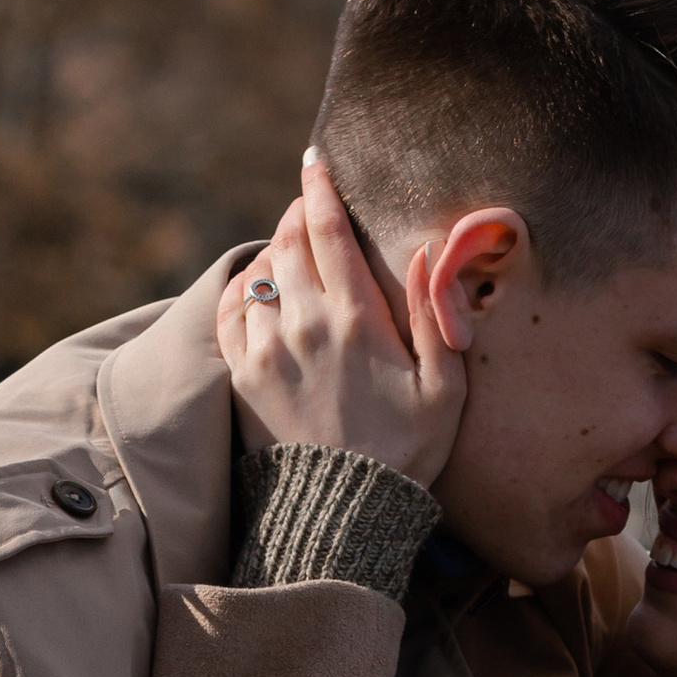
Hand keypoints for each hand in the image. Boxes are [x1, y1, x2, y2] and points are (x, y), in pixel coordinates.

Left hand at [218, 153, 468, 491]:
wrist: (342, 514)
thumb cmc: (406, 453)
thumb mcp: (445, 389)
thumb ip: (435, 315)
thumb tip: (425, 252)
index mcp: (356, 319)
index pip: (326, 228)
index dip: (319, 187)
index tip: (316, 162)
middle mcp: (303, 322)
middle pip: (286, 239)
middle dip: (297, 214)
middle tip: (310, 208)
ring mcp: (265, 347)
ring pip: (260, 271)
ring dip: (274, 251)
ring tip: (292, 253)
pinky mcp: (242, 374)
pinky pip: (231, 308)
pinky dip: (244, 287)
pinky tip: (260, 287)